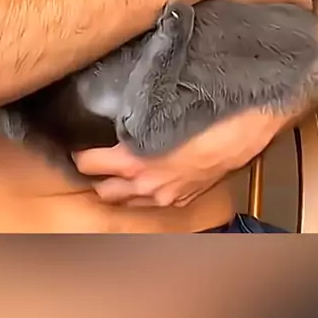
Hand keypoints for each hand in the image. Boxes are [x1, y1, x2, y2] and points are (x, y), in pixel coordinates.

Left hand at [73, 108, 286, 207]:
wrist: (239, 132)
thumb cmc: (200, 116)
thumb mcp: (159, 113)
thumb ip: (134, 120)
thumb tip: (115, 113)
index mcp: (134, 162)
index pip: (91, 164)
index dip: (82, 156)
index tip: (78, 148)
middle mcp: (145, 185)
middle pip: (106, 192)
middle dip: (98, 180)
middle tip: (95, 165)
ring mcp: (165, 196)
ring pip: (129, 203)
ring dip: (121, 191)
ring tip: (117, 176)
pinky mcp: (184, 199)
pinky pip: (154, 204)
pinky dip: (145, 196)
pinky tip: (148, 182)